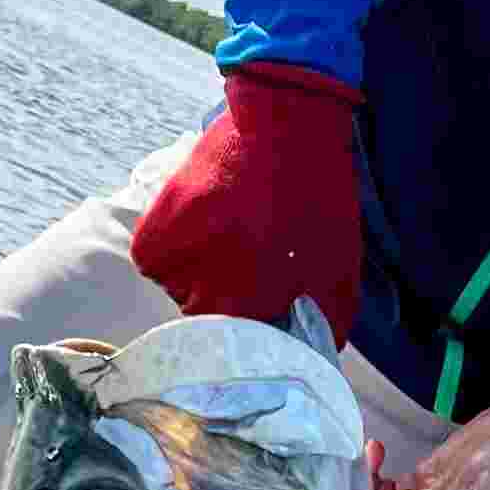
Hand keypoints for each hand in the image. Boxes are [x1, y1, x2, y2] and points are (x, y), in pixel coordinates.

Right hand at [130, 62, 364, 340]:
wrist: (281, 124)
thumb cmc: (316, 202)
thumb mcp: (338, 272)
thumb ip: (324, 329)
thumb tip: (308, 364)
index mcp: (246, 303)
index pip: (239, 353)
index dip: (256, 335)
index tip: (270, 309)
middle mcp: (198, 288)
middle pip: (209, 326)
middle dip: (230, 304)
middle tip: (254, 264)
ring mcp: (170, 262)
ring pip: (182, 297)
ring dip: (202, 277)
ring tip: (234, 236)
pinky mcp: (151, 236)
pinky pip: (160, 267)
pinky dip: (178, 253)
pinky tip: (208, 223)